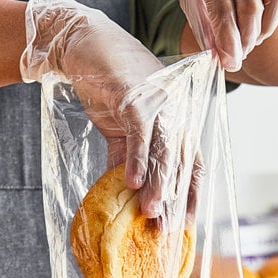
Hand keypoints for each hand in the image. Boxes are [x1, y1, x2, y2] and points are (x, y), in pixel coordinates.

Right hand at [20, 0, 198, 220]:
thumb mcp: (122, 129)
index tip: (186, 223)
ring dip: (158, 184)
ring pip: (164, 151)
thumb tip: (128, 191)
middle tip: (167, 228)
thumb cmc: (108, 88)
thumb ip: (127, 157)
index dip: (190, 195)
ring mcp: (158, 105)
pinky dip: (135, 160)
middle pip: (181, 163)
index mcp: (174, 122)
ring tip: (151, 212)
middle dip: (176, 198)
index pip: (190, 164)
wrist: (86, 49)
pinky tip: (131, 183)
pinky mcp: (135, 99)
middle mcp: (174, 114)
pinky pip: (139, 135)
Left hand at [177, 0, 277, 70]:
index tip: (230, 64)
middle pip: (251, 10)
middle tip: (240, 54)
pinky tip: (274, 18)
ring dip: (266, 28)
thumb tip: (215, 55)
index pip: (224, 14)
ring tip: (253, 39)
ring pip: (276, 0)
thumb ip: (201, 22)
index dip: (229, 45)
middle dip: (246, 41)